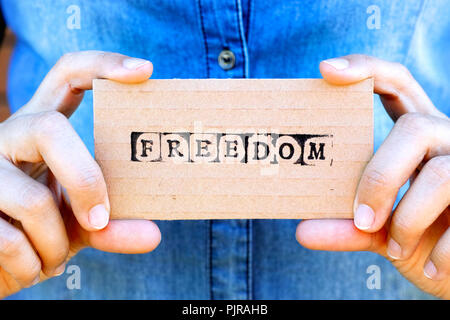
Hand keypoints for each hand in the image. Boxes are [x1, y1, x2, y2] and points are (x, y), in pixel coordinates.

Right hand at [0, 51, 160, 297]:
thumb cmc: (42, 229)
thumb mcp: (81, 222)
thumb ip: (113, 224)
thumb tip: (153, 235)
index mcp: (43, 129)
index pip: (68, 75)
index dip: (104, 65)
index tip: (145, 70)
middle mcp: (9, 135)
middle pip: (50, 129)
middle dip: (85, 181)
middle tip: (99, 219)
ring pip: (33, 198)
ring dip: (55, 243)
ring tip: (53, 258)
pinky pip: (8, 241)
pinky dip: (32, 265)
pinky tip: (32, 268)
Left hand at [296, 54, 449, 298]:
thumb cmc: (418, 239)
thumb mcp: (379, 230)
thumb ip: (346, 227)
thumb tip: (302, 231)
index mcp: (416, 136)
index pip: (395, 83)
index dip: (365, 69)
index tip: (326, 71)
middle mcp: (446, 140)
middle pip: (414, 129)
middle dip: (380, 177)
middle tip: (362, 218)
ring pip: (439, 173)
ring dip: (407, 218)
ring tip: (394, 248)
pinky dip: (442, 248)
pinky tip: (433, 266)